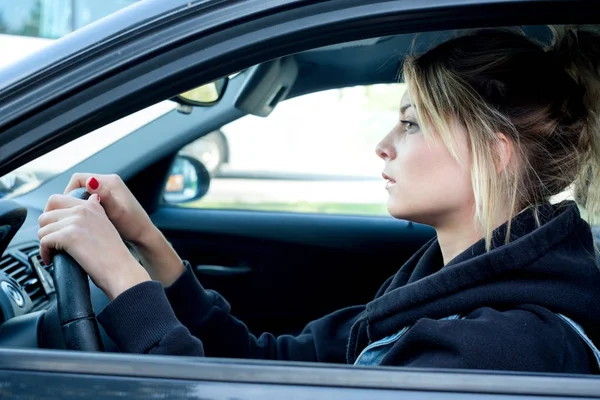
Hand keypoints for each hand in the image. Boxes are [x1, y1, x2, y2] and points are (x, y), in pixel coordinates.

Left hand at [38, 193, 150, 299]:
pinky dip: (44, 253)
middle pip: (46, 214)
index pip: (57, 200)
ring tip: (54, 252)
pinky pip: (43, 241)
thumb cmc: (114, 254)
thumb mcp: (107, 223)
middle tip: (52, 242)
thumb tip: (91, 199)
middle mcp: (83, 210)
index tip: (53, 227)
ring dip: (45, 242)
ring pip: (42, 229)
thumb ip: (95, 210)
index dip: (50, 214)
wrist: (121, 269)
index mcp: (91, 205)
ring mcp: (75, 222)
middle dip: (45, 229)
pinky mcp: (68, 236)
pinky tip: (52, 259)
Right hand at [62, 173, 183, 285]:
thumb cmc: (133, 225)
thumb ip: (103, 196)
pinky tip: (83, 222)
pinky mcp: (108, 200)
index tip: (64, 209)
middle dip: (70, 200)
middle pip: (78, 186)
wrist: (144, 235)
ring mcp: (108, 191)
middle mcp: (109, 183)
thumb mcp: (117, 212)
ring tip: (72, 220)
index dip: (67, 192)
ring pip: (82, 194)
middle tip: (65, 216)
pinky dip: (83, 209)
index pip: (77, 179)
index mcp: (110, 181)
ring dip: (75, 206)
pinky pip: (89, 200)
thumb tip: (90, 181)